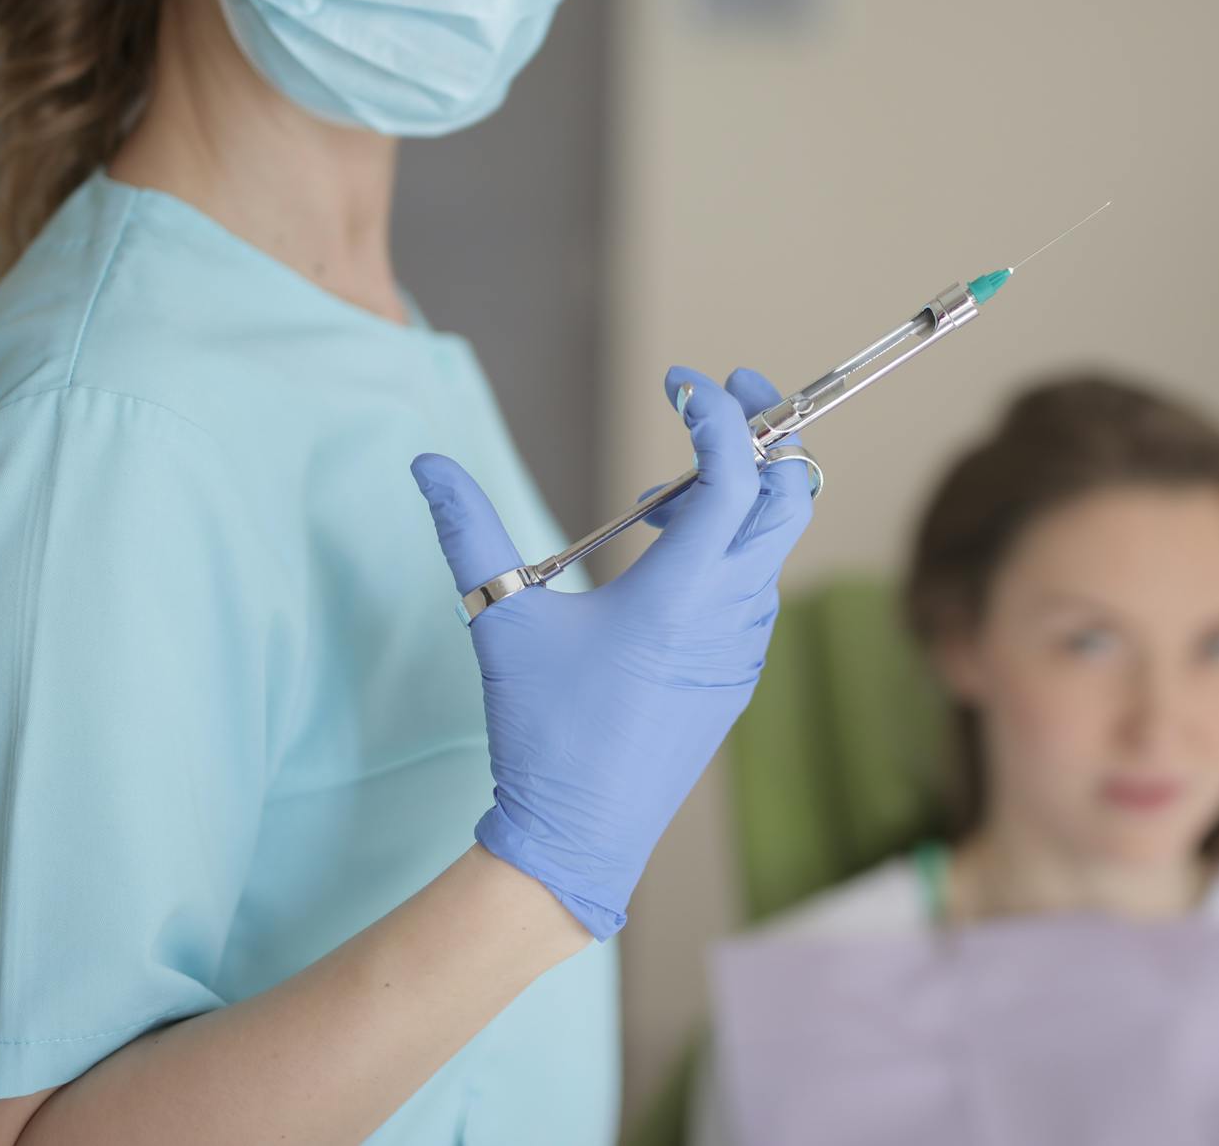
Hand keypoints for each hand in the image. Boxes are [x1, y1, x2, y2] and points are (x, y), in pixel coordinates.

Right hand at [412, 367, 814, 937]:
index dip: (719, 414)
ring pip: (774, 541)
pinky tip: (663, 559)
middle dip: (771, 431)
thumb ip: (468, 530)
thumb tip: (426, 463)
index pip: (735, 475)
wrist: (581, 837)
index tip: (680, 381)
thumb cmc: (542, 730)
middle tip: (727, 394)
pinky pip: (754, 584)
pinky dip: (729, 547)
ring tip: (657, 500)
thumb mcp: (499, 620)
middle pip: (793, 495)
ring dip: (739, 495)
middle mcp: (731, 613)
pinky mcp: (739, 669)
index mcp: (681, 594)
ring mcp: (745, 644)